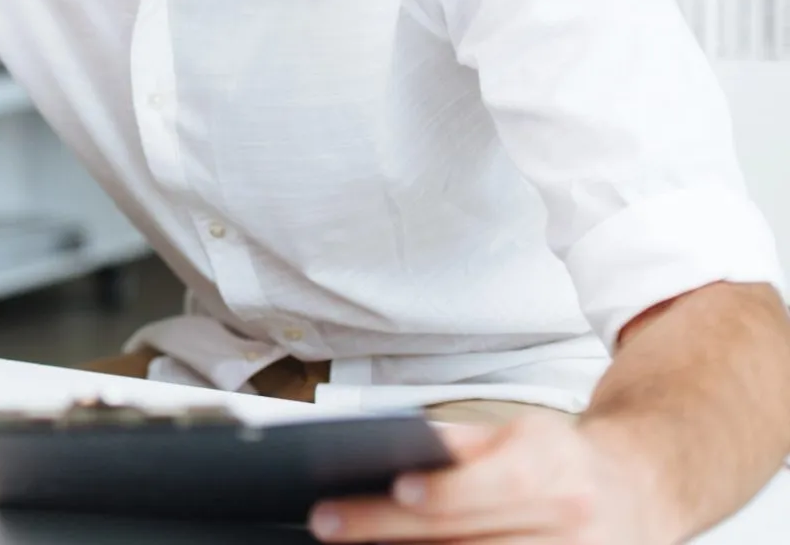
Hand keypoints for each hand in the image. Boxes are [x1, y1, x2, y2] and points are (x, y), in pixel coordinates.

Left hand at [310, 416, 681, 544]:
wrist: (638, 492)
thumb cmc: (563, 460)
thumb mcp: (517, 432)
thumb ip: (458, 444)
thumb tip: (390, 449)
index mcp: (553, 470)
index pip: (494, 483)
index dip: (444, 490)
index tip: (397, 487)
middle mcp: (566, 523)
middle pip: (468, 537)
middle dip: (389, 531)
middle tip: (329, 523)